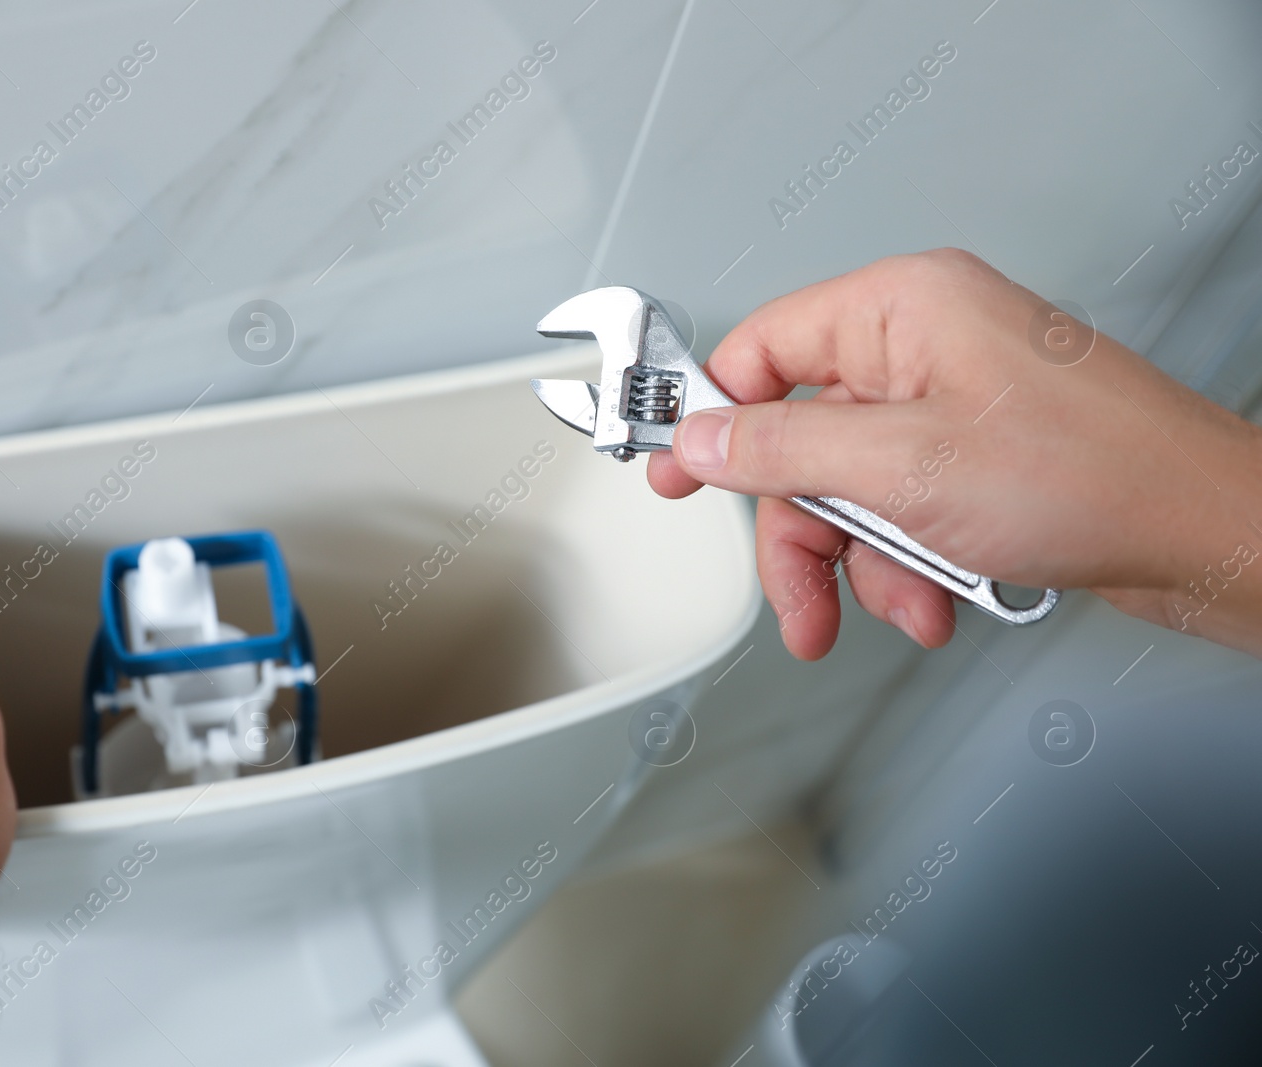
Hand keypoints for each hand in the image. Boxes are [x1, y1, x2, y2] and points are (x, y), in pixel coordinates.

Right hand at [649, 249, 1261, 659]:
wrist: (1207, 536)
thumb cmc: (1095, 477)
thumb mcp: (900, 467)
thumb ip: (779, 450)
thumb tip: (698, 439)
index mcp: (901, 307)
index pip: (761, 348)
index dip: (710, 417)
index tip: (671, 472)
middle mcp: (924, 344)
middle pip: (800, 437)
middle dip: (801, 530)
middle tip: (797, 598)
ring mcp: (952, 402)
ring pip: (848, 487)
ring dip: (859, 563)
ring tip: (897, 605)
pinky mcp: (976, 455)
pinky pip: (898, 509)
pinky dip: (904, 564)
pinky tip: (934, 599)